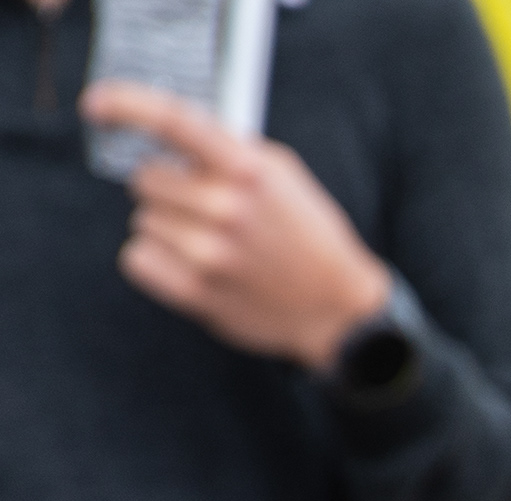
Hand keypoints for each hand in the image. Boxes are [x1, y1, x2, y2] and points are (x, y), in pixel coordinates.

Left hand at [82, 81, 393, 369]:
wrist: (338, 309)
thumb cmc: (307, 235)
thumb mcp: (283, 177)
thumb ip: (228, 150)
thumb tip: (165, 129)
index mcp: (248, 170)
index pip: (172, 121)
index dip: (125, 104)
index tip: (96, 106)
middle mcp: (225, 207)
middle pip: (145, 179)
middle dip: (170, 190)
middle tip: (208, 211)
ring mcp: (208, 252)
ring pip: (143, 220)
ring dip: (169, 228)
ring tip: (215, 245)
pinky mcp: (195, 291)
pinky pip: (136, 257)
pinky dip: (155, 259)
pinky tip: (193, 266)